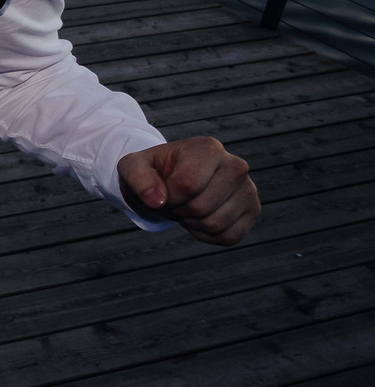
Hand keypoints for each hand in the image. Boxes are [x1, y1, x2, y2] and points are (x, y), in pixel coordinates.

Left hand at [118, 136, 258, 246]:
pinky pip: (228, 237)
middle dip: (178, 210)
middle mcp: (236, 166)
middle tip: (174, 199)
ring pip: (215, 225)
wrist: (172, 178)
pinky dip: (206, 235)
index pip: (187, 185)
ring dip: (191, 223)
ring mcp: (248, 189)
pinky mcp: (253, 210)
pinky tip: (199, 217)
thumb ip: (138, 178)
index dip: (167, 196)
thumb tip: (157, 200)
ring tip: (186, 206)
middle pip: (201, 207)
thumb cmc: (153, 172)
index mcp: (208, 148)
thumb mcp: (134, 168)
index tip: (162, 189)